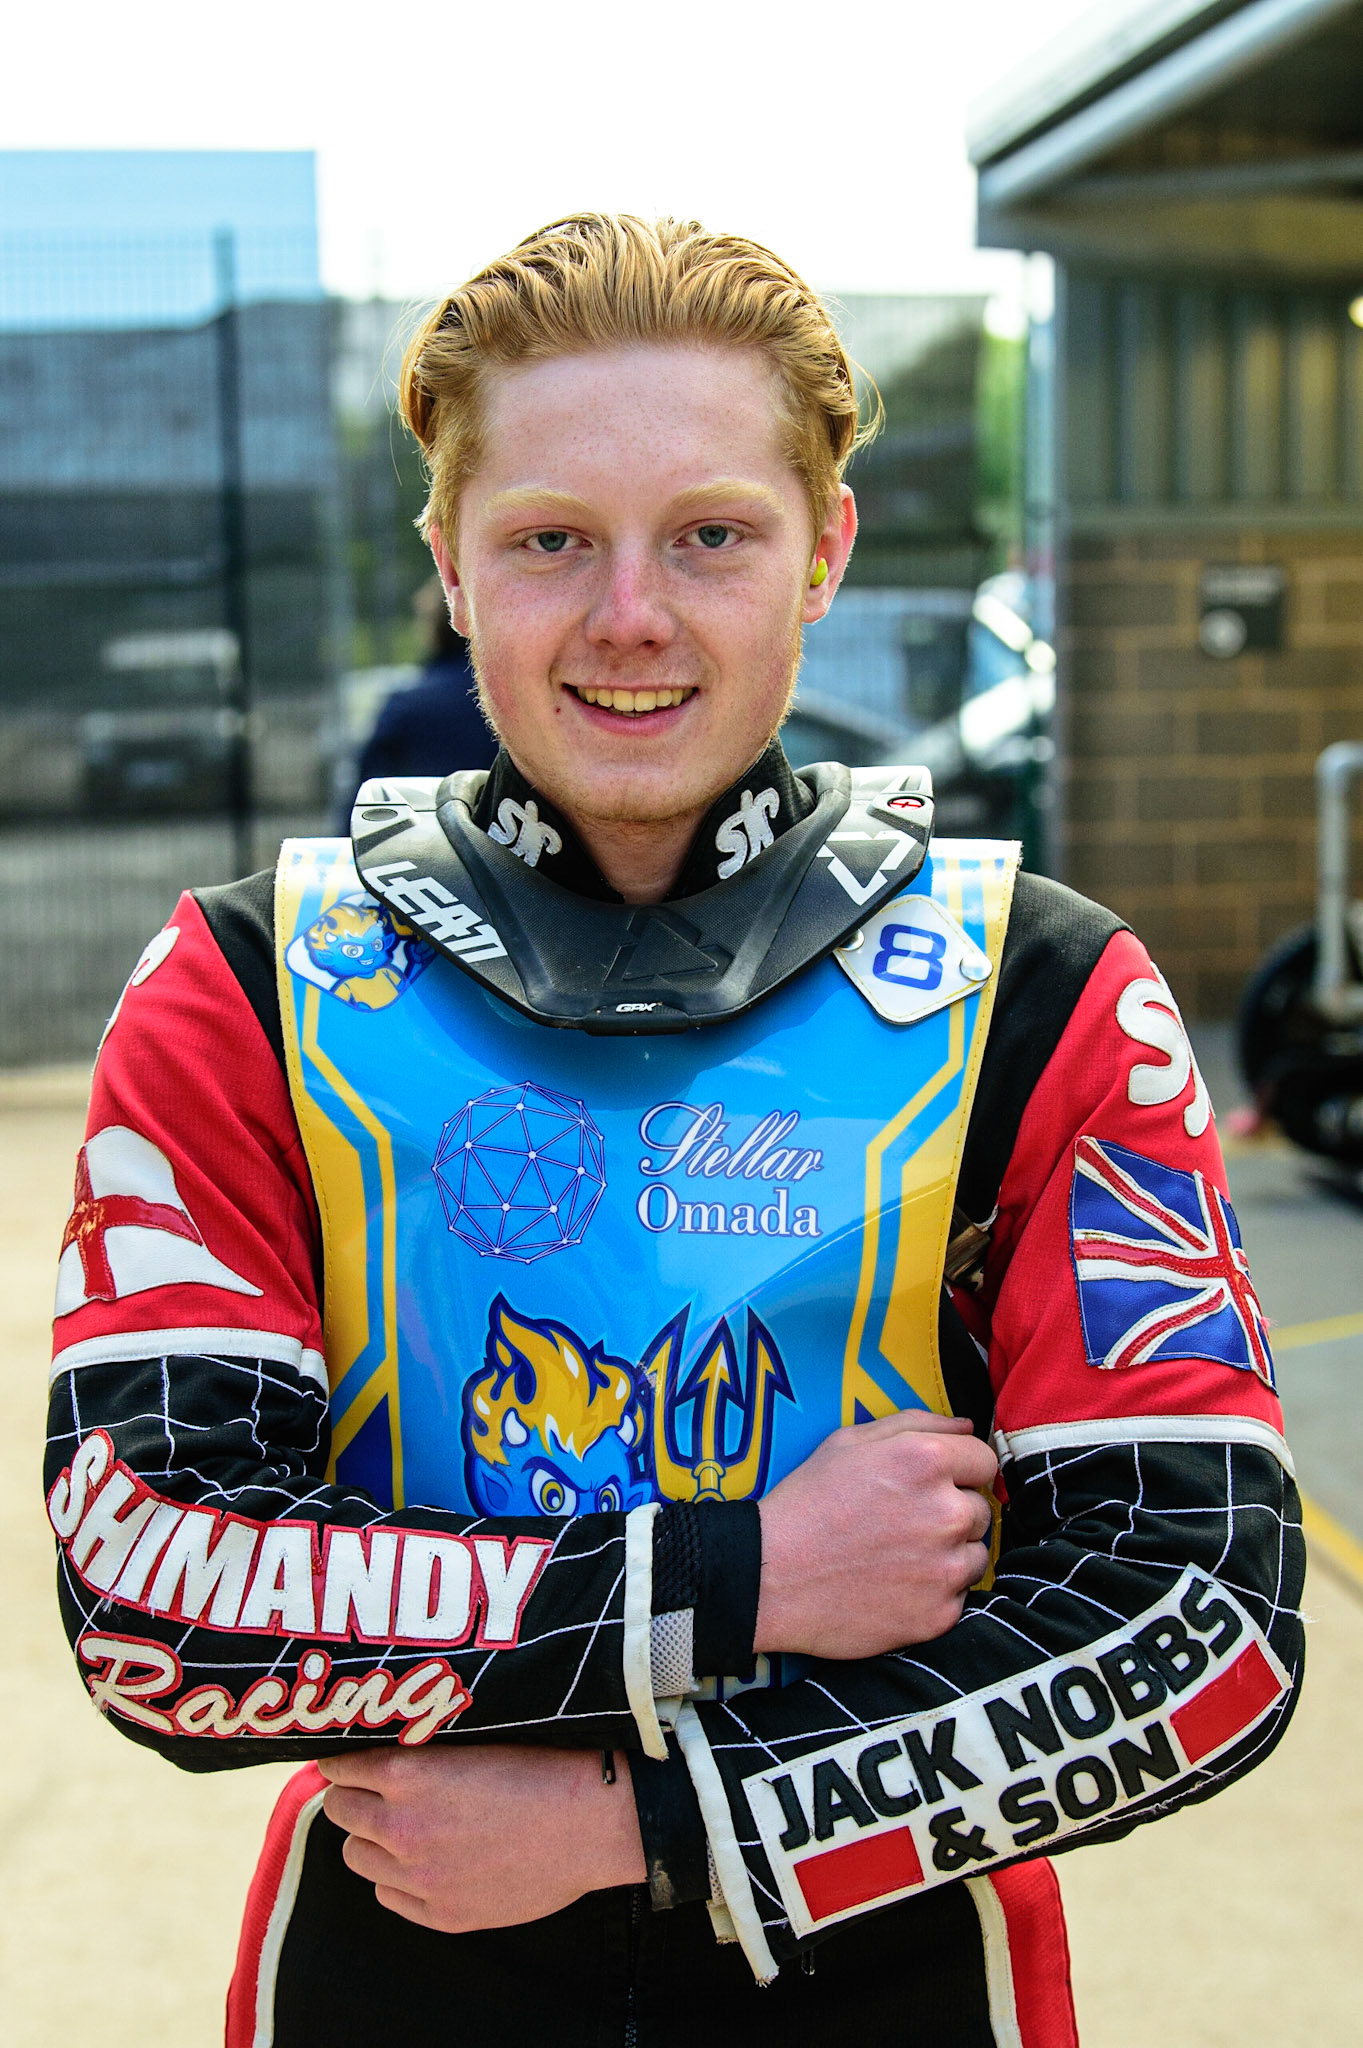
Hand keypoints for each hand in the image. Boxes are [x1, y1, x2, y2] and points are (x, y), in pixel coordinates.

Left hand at [318, 1743, 644, 1931]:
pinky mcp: (442, 1914)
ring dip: (369, 1838)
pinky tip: (424, 1860)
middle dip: (351, 1796)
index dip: (343, 1759)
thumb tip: (383, 1743)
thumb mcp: (475, 1736)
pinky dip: (396, 1877)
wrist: (591, 1822)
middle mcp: (403, 1828)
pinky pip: (387, 1895)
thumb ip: (422, 1745)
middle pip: (338, 1811)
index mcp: (408, 1775)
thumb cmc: (543, 1765)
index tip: (348, 1758)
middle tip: (373, 1790)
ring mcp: (420, 1878)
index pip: (339, 1766)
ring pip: (355, 1856)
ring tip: (399, 1827)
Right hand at [755, 1411, 996, 1658]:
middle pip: (980, 1509)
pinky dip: (935, 1593)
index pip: (984, 1460)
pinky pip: (959, 1596)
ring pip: (975, 1554)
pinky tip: (897, 1586)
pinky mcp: (940, 1614)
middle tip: (904, 1523)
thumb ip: (915, 1423)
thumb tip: (965, 1425)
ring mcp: (945, 1567)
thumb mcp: (848, 1442)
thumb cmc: (807, 1503)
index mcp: (926, 1460)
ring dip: (949, 1554)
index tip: (935, 1485)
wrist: (770, 1577)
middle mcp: (945, 1511)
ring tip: (900, 1557)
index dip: (960, 1471)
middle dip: (950, 1512)